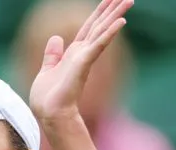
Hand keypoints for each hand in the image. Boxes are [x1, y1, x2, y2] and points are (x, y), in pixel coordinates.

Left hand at [28, 0, 133, 125]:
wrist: (49, 113)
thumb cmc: (48, 98)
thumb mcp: (46, 70)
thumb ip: (52, 55)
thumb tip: (56, 37)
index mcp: (74, 53)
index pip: (89, 28)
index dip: (99, 13)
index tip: (109, 0)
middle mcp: (82, 53)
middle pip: (100, 26)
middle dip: (112, 10)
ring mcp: (84, 58)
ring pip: (103, 31)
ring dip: (115, 15)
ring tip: (129, 1)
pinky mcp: (83, 64)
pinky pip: (98, 45)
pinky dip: (109, 33)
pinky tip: (120, 22)